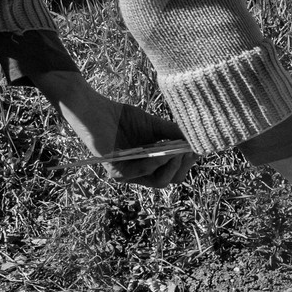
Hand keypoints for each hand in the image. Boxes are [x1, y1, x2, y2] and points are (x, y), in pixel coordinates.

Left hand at [40, 72, 195, 187]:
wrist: (93, 110)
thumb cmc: (122, 117)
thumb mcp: (154, 125)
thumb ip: (173, 134)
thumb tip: (198, 140)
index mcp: (151, 164)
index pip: (176, 172)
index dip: (189, 162)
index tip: (198, 148)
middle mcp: (141, 173)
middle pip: (172, 180)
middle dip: (184, 166)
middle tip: (189, 150)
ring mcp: (129, 175)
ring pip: (160, 181)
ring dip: (172, 166)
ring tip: (178, 151)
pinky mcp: (117, 172)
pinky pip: (142, 173)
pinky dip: (155, 163)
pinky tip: (161, 152)